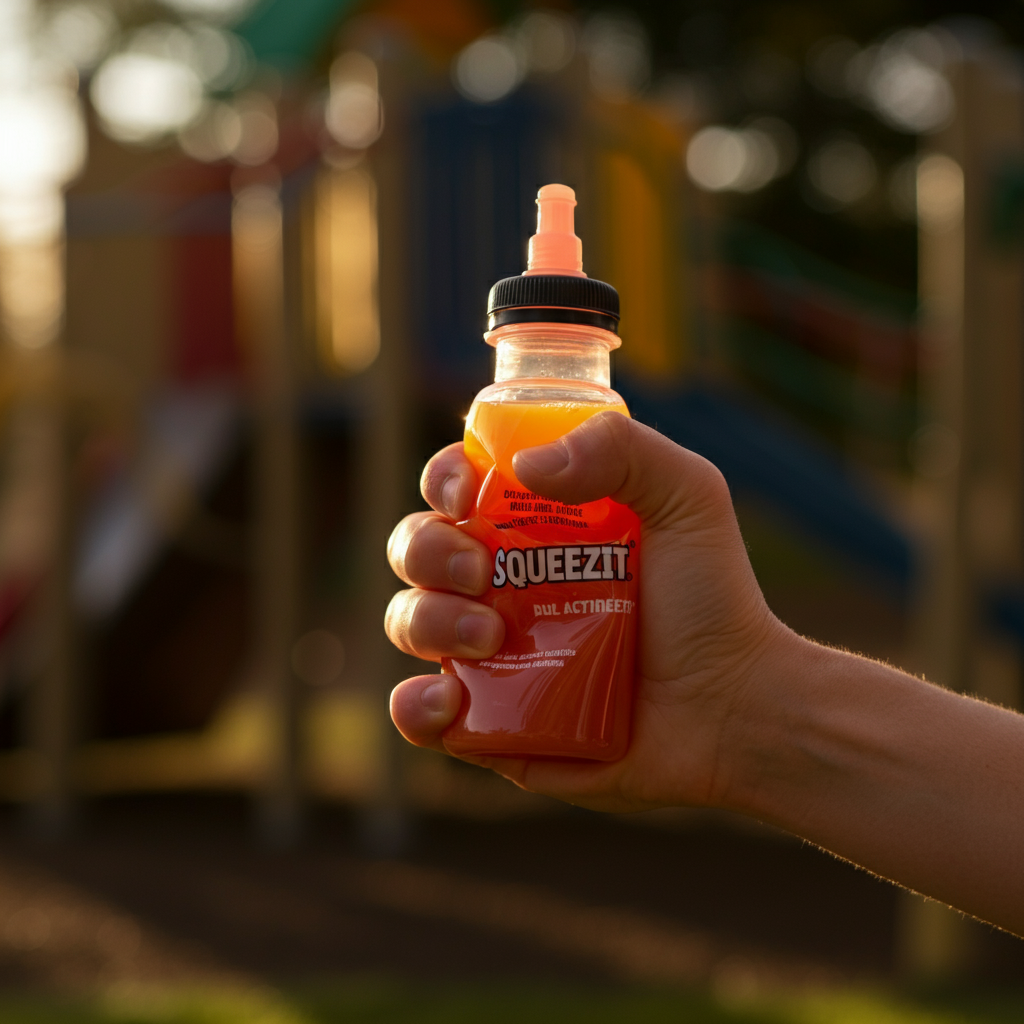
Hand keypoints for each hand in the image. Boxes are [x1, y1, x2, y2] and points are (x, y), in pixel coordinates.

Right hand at [385, 411, 791, 812]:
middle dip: (430, 550)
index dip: (443, 479)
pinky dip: (412, 706)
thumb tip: (524, 466)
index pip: (458, 487)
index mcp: (535, 526)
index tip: (466, 493)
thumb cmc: (714, 599)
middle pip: (417, 548)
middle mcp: (502, 584)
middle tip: (482, 571)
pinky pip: (417, 713)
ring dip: (427, 620)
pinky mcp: (490, 723)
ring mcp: (490, 654)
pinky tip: (448, 699)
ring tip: (491, 637)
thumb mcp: (686, 497)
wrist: (734, 707)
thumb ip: (621, 449)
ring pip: (408, 621)